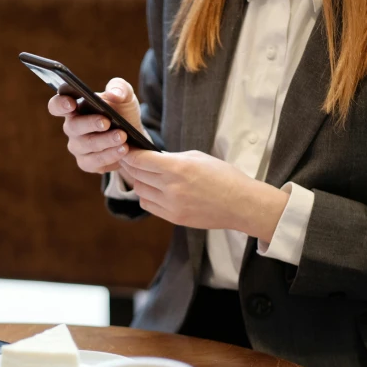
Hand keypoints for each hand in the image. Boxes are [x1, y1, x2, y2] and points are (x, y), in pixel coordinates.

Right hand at [47, 78, 144, 185]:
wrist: (134, 137)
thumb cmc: (123, 112)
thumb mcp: (125, 96)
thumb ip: (120, 87)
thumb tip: (114, 94)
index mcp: (74, 108)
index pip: (57, 105)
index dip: (60, 104)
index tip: (71, 103)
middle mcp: (72, 128)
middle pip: (72, 127)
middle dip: (90, 124)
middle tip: (106, 122)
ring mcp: (78, 147)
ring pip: (86, 145)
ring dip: (105, 141)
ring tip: (122, 136)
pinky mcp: (87, 163)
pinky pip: (95, 161)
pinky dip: (110, 155)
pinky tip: (123, 149)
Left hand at [121, 149, 289, 242]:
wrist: (241, 204)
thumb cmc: (224, 177)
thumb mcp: (198, 158)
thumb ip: (172, 158)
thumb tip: (152, 157)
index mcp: (178, 168)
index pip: (140, 160)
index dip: (129, 154)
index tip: (125, 149)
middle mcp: (171, 188)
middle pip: (137, 175)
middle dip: (130, 165)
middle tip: (128, 158)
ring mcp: (171, 205)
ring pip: (140, 191)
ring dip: (139, 181)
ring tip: (144, 174)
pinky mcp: (173, 218)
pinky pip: (148, 205)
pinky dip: (147, 196)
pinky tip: (154, 189)